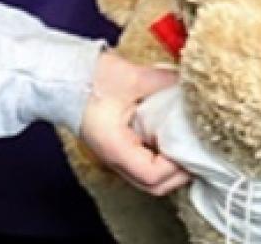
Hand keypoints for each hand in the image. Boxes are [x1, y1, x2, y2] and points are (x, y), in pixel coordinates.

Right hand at [79, 52, 188, 195]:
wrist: (63, 76)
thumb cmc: (89, 80)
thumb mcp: (131, 77)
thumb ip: (164, 82)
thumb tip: (189, 86)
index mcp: (117, 148)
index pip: (153, 175)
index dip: (177, 168)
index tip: (193, 148)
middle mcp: (116, 158)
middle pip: (154, 185)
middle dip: (180, 173)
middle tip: (198, 152)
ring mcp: (117, 154)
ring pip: (150, 177)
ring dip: (172, 167)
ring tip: (188, 144)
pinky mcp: (120, 145)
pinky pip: (145, 161)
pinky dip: (162, 156)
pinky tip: (171, 136)